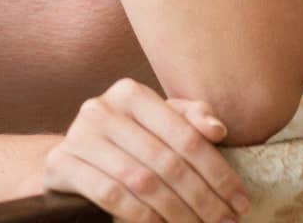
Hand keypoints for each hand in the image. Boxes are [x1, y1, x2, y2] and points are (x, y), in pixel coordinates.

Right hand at [43, 78, 249, 222]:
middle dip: (202, 198)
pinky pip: (110, 195)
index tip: (239, 201)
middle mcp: (102, 109)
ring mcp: (79, 137)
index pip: (185, 135)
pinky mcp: (62, 165)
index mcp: (130, 92)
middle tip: (225, 222)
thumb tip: (217, 130)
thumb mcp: (158, 122)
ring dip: (177, 212)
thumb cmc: (127, 139)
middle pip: (166, 162)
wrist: (72, 156)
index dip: (217, 172)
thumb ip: (190, 119)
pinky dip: (142, 216)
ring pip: (141, 181)